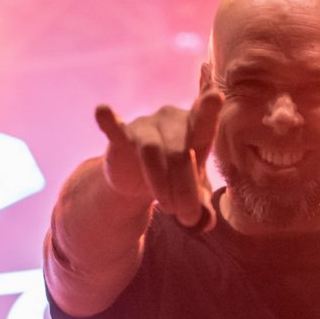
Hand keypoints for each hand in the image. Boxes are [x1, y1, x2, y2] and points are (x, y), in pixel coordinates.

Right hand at [94, 87, 223, 228]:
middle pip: (180, 152)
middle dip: (185, 188)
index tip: (216, 96)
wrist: (138, 181)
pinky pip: (115, 128)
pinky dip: (109, 121)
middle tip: (187, 216)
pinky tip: (103, 111)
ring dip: (160, 183)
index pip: (205, 121)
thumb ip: (201, 204)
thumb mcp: (192, 192)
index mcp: (196, 129)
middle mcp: (172, 121)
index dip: (209, 109)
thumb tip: (205, 222)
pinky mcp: (120, 137)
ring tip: (168, 209)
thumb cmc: (176, 179)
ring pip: (153, 153)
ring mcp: (145, 126)